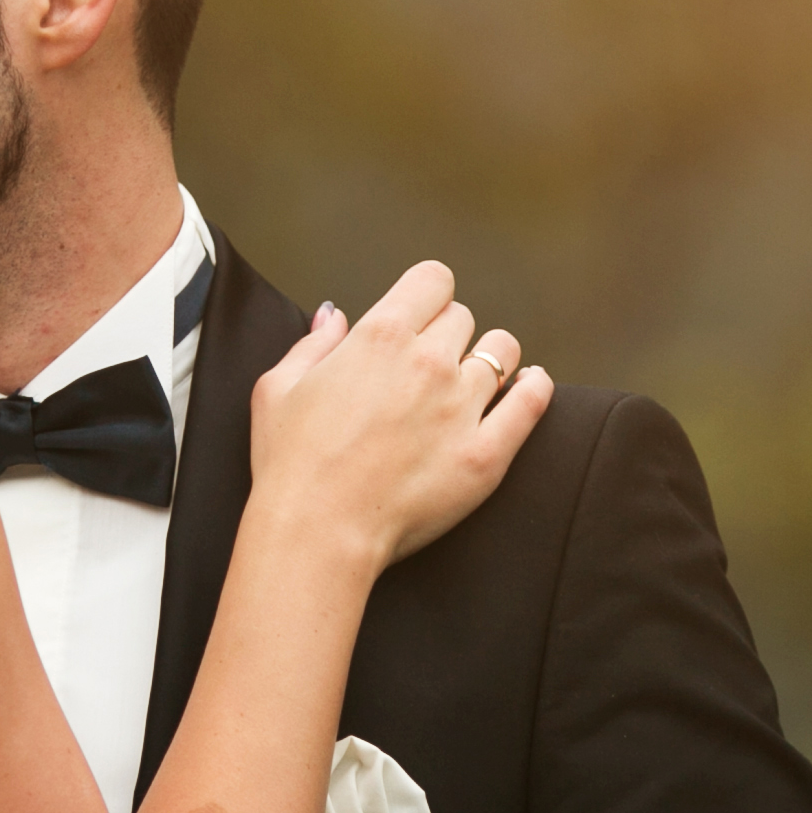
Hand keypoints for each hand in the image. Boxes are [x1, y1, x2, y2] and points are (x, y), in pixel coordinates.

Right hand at [248, 260, 550, 567]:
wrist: (317, 532)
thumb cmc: (291, 464)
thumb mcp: (277, 388)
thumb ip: (314, 344)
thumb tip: (335, 315)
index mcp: (380, 336)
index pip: (433, 280)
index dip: (427, 296)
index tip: (421, 316)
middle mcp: (428, 363)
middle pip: (464, 318)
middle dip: (447, 335)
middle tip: (430, 367)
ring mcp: (462, 407)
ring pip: (502, 352)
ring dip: (489, 359)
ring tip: (474, 381)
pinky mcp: (486, 453)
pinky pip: (532, 401)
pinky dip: (534, 387)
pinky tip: (527, 386)